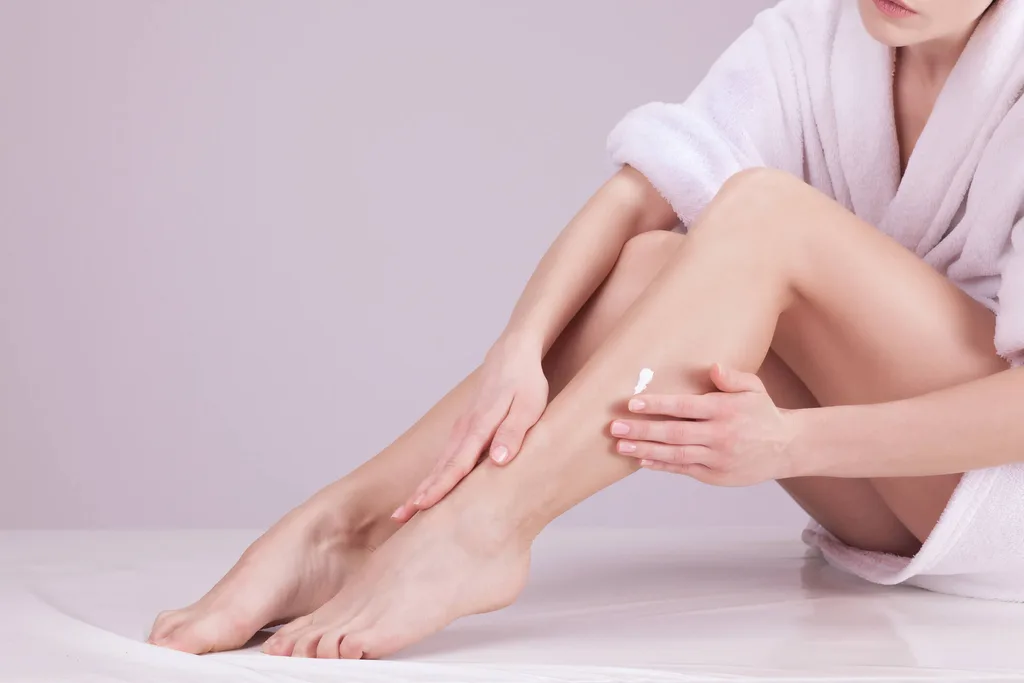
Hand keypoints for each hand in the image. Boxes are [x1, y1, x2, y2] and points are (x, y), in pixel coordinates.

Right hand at [391, 337, 548, 521]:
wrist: (512, 355)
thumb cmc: (525, 382)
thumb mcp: (529, 407)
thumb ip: (513, 433)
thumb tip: (498, 460)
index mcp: (480, 427)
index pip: (457, 463)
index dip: (440, 486)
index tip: (422, 505)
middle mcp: (465, 429)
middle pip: (440, 467)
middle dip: (420, 493)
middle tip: (400, 517)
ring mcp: (462, 429)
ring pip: (440, 463)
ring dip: (423, 487)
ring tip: (405, 512)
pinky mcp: (464, 429)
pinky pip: (446, 457)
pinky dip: (434, 475)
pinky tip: (428, 490)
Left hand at [610, 364, 797, 485]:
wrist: (786, 447)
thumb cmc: (762, 413)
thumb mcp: (754, 389)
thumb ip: (732, 378)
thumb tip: (713, 368)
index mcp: (725, 411)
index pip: (685, 407)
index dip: (657, 405)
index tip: (633, 403)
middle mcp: (720, 435)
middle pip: (674, 433)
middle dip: (642, 429)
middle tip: (615, 426)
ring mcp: (717, 457)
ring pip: (675, 454)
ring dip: (645, 449)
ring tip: (621, 445)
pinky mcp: (715, 475)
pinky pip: (683, 469)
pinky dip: (661, 465)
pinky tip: (642, 459)